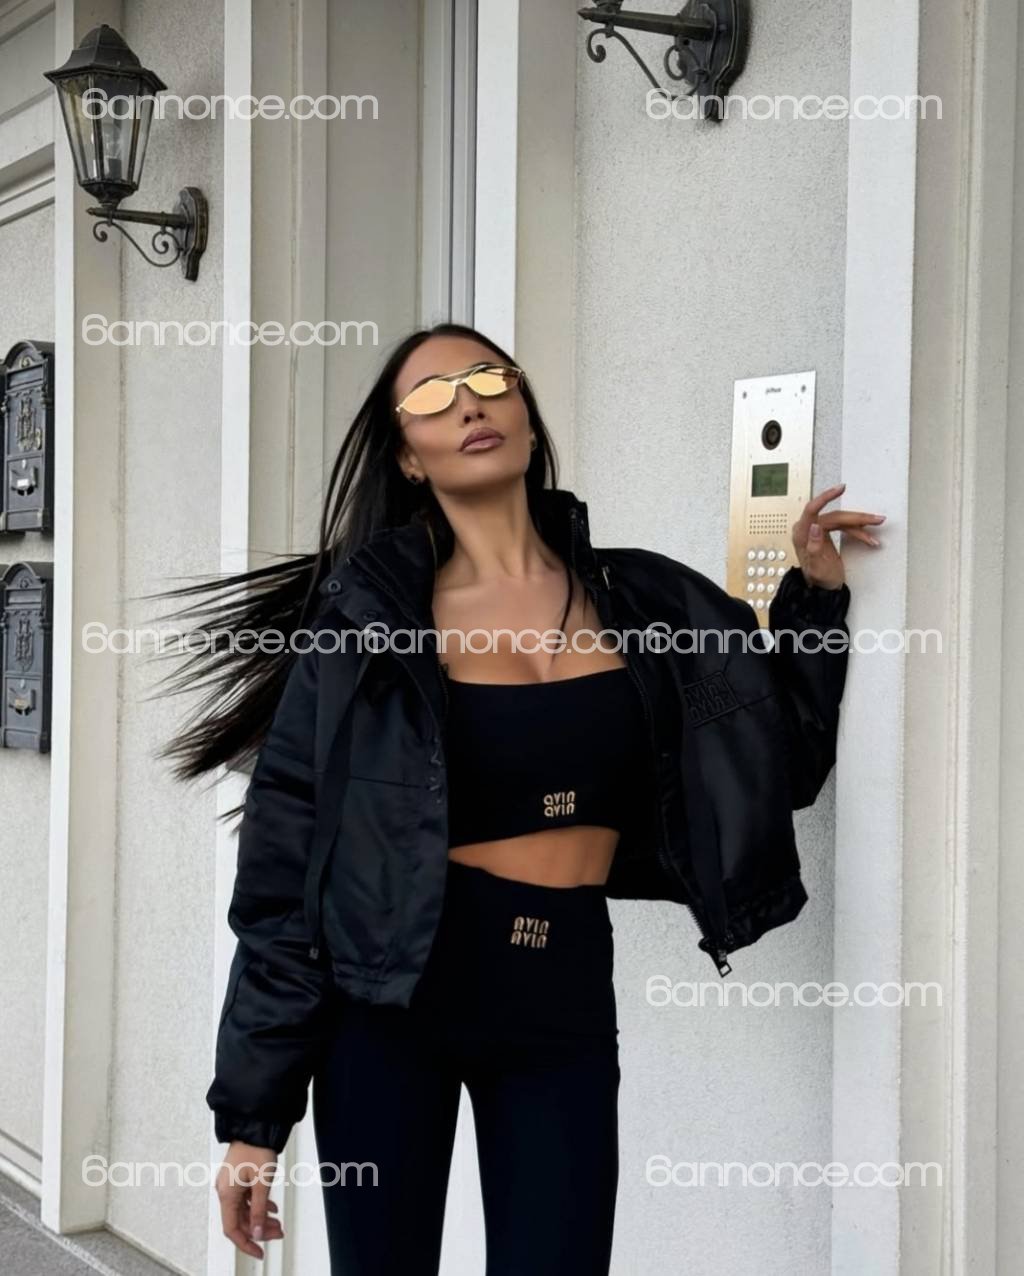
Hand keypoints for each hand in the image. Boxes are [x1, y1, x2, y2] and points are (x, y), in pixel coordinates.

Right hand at [216, 1141, 283, 1258]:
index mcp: (227, 1194)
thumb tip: (257, 1232)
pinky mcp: (237, 1177)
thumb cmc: (256, 1148)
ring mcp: (231, 1184)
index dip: (246, 1243)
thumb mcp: (262, 1183)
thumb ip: (259, 1210)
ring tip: (277, 1222)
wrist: (257, 1125)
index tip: (259, 1252)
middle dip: (259, 1229)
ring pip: (245, 1210)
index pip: (232, 1229)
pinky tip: (271, 1207)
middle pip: (241, 1220)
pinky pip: (246, 1199)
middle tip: (277, 1233)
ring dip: (261, 1218)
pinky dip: (259, 1205)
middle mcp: (226, 1191)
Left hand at [792, 482, 884, 589]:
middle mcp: (807, 529)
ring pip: (841, 521)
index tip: (840, 489)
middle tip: (875, 519)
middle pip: (834, 516)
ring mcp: (816, 530)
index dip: (826, 497)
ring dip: (860, 524)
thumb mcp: (817, 569)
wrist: (822, 590)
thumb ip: (813, 548)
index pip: (812, 509)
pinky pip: (843, 527)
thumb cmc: (818, 580)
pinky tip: (868, 537)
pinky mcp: (824, 532)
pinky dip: (856, 531)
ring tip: (876, 526)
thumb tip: (814, 527)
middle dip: (856, 518)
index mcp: (801, 535)